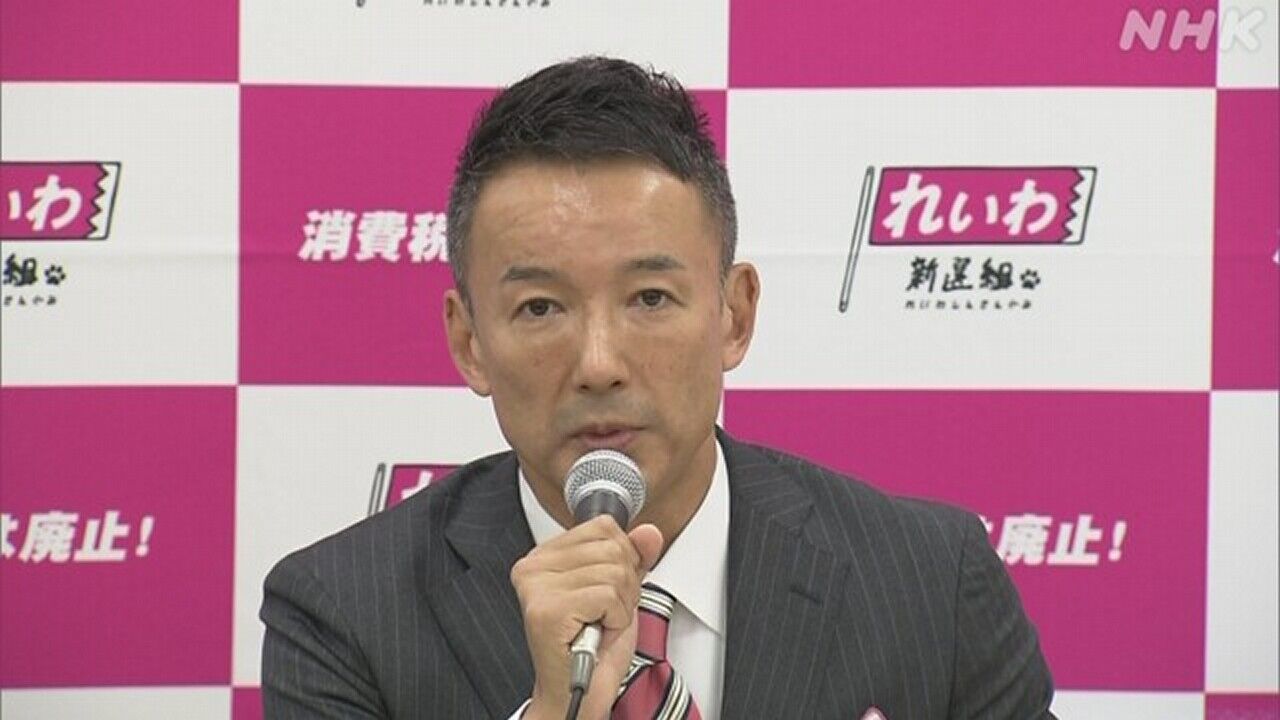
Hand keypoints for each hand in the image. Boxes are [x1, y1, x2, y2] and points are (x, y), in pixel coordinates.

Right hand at [512, 516, 663, 719]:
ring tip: (599, 624)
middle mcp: (534, 567)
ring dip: (620, 606)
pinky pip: (608, 596)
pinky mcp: (547, 610)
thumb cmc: (593, 647)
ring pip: (614, 573)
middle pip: (613, 548)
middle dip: (625, 586)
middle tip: (604, 614)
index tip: (607, 592)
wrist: (578, 693)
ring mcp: (537, 587)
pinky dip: (614, 619)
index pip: (603, 527)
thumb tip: (649, 532)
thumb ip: (634, 557)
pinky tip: (596, 633)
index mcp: (545, 556)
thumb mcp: (620, 592)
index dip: (623, 560)